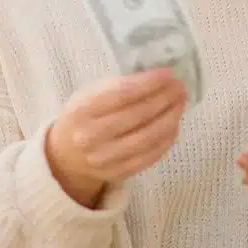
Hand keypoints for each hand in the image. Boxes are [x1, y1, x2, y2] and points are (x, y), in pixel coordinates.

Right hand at [46, 68, 187, 206]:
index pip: (122, 94)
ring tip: (180, 104)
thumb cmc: (84, 117)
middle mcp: (91, 137)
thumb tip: (158, 77)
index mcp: (82, 110)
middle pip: (138, 115)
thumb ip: (117, 87)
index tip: (168, 73)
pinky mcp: (118, 174)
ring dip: (170, 118)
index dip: (149, 83)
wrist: (67, 156)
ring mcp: (104, 158)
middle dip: (165, 98)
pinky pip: (150, 156)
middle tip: (180, 87)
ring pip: (148, 138)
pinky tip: (173, 125)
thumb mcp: (89, 95)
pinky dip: (166, 139)